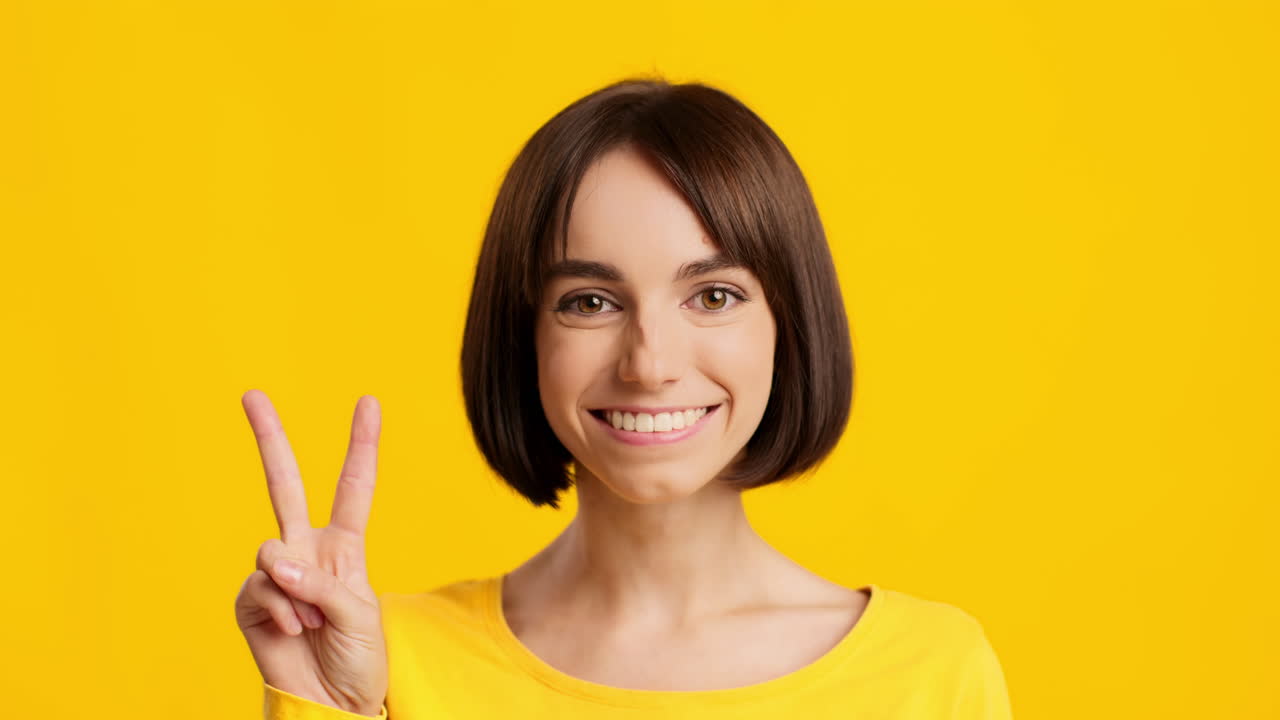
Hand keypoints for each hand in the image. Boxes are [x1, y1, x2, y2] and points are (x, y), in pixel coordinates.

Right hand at [233, 389, 387, 716]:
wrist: (334, 705)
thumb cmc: (359, 660)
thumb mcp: (361, 614)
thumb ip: (322, 582)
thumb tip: (276, 562)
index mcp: (344, 548)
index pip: (354, 487)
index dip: (361, 445)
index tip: (368, 402)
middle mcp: (307, 552)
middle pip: (286, 485)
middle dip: (269, 438)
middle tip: (251, 393)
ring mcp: (276, 575)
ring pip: (271, 548)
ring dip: (297, 590)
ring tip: (313, 623)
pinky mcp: (250, 601)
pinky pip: (259, 587)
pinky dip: (280, 610)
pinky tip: (292, 630)